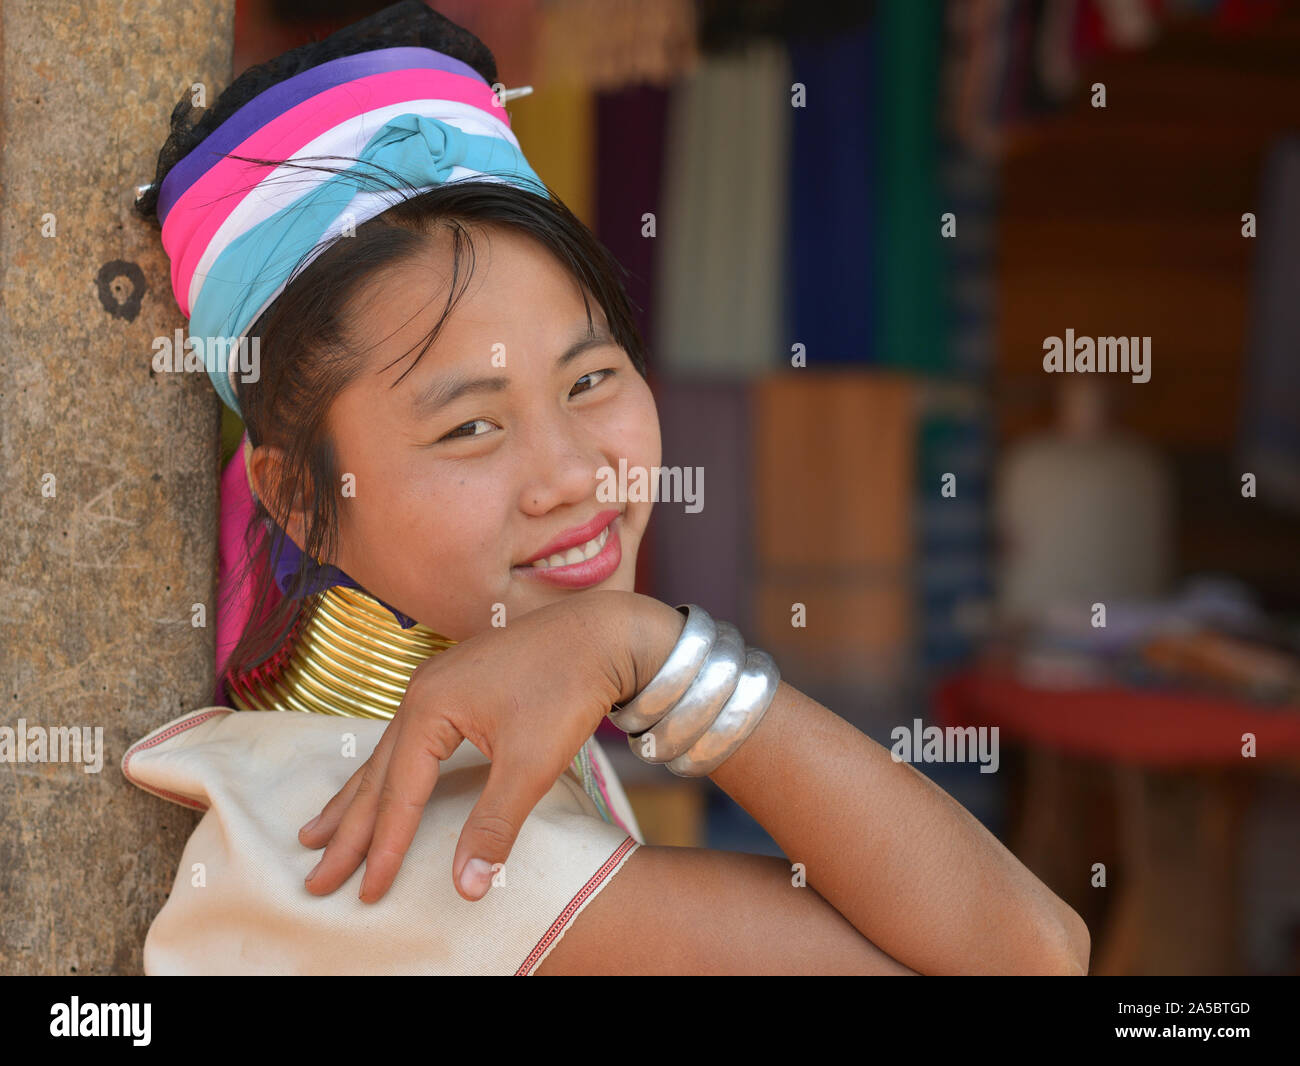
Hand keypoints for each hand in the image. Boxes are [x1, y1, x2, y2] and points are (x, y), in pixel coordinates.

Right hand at [297, 589, 643, 903]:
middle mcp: (420, 692)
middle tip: (315, 878)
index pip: (398, 793)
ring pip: (386, 754)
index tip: (367, 892)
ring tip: (318, 832)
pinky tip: (379, 781)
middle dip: (347, 830)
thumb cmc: (568, 689)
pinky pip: (407, 738)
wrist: (602, 632)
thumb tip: (465, 887)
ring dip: (357, 799)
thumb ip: (494, 824)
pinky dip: (386, 770)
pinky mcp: (455, 684)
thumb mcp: (531, 764)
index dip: (383, 848)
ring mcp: (436, 684)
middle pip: (376, 774)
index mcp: (430, 708)